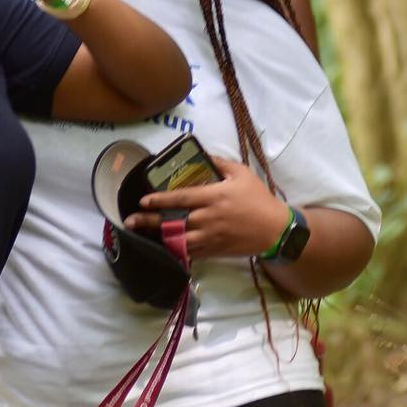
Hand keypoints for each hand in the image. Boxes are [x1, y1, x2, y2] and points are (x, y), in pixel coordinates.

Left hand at [124, 155, 289, 259]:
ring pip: (179, 239)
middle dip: (150, 222)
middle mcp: (208, 218)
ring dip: (158, 237)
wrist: (275, 230)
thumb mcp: (242, 173)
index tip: (143, 201)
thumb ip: (220, 163)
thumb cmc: (258, 198)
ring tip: (141, 235)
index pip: (181, 198)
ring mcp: (211, 237)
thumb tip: (202, 154)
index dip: (160, 200)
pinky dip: (175, 251)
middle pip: (174, 221)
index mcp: (214, 197)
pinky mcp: (215, 250)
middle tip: (130, 221)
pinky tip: (162, 248)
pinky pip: (190, 253)